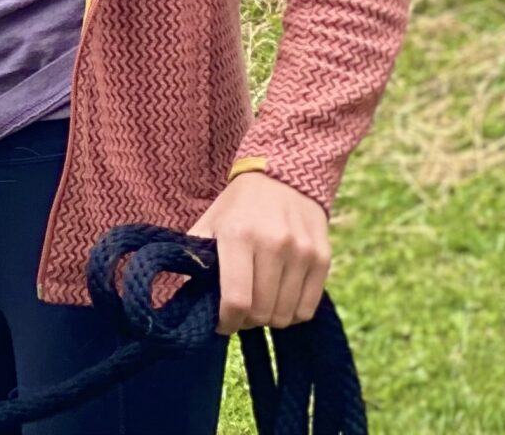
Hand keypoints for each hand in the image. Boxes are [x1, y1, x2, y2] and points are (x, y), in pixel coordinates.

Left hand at [191, 170, 328, 333]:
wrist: (283, 179)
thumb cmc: (238, 207)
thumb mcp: (209, 223)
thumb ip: (195, 257)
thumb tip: (181, 294)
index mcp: (238, 236)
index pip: (237, 298)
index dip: (227, 321)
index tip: (221, 324)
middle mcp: (273, 244)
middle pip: (262, 312)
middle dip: (247, 321)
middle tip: (239, 313)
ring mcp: (302, 253)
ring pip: (286, 315)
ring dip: (269, 318)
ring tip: (258, 304)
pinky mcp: (323, 259)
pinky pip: (307, 309)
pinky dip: (291, 313)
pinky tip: (279, 299)